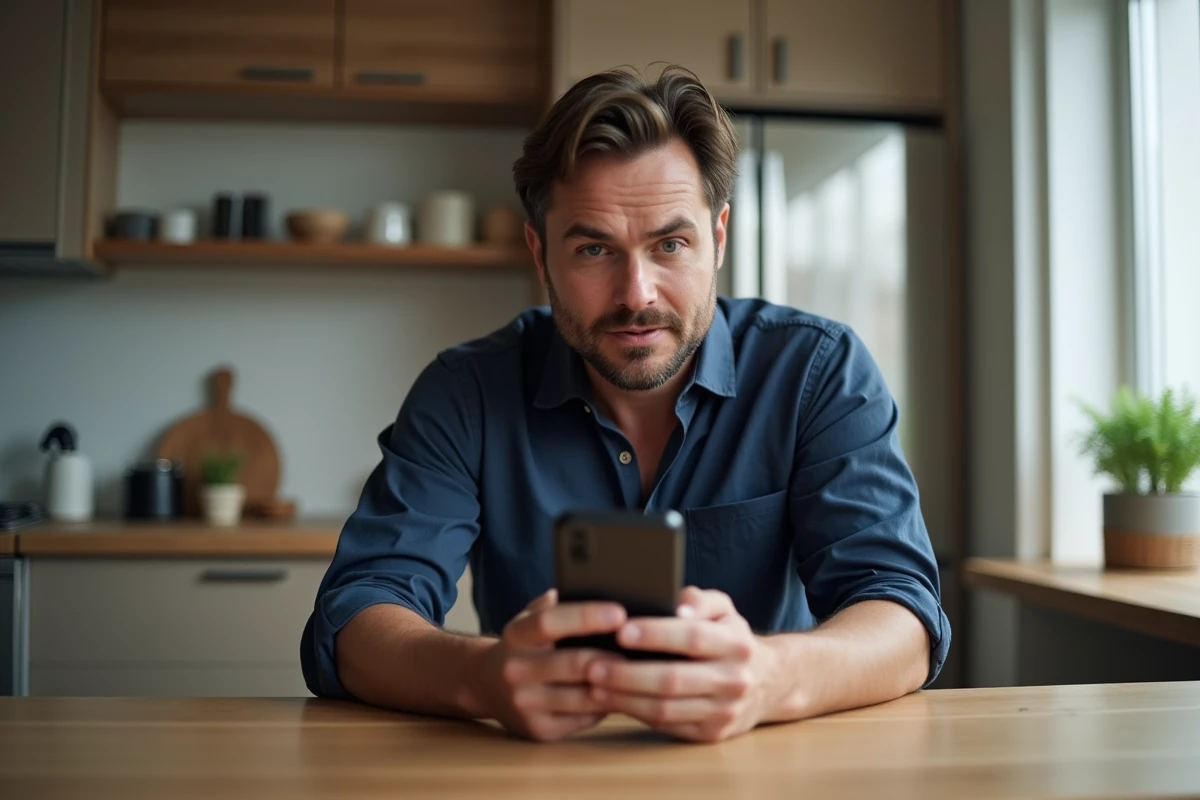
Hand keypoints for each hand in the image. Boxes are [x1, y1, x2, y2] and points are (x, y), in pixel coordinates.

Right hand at [479, 589, 627, 741]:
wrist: (485, 686)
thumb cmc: (523, 646)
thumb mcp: (529, 618)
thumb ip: (555, 604)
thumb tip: (597, 587)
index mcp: (516, 636)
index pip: (550, 623)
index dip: (586, 617)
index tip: (619, 613)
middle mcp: (516, 670)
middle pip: (573, 664)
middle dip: (612, 657)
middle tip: (641, 650)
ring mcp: (526, 704)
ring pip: (584, 697)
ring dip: (615, 685)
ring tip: (639, 673)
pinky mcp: (539, 730)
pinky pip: (584, 719)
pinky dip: (606, 707)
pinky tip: (620, 695)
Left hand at [585, 587, 778, 742]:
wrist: (768, 683)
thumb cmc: (730, 638)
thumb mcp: (724, 610)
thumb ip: (700, 599)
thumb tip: (678, 603)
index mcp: (737, 644)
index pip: (693, 637)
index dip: (656, 634)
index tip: (621, 630)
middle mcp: (734, 680)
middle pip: (674, 679)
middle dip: (628, 673)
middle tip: (592, 664)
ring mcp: (724, 712)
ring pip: (666, 709)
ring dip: (625, 698)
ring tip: (594, 685)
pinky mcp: (712, 734)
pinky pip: (667, 726)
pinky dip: (636, 713)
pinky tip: (612, 701)